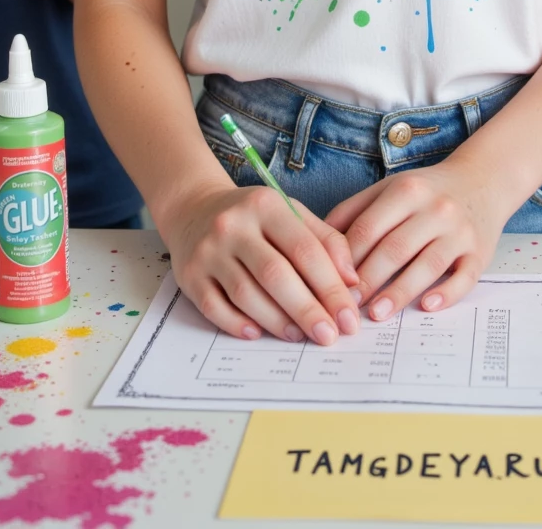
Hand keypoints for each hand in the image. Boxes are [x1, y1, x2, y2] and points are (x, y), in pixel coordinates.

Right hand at [167, 184, 361, 344]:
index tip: (348, 316)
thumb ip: (326, 241)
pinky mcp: (189, 275)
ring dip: (276, 321)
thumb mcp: (290, 214)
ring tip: (300, 336)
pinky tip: (258, 334)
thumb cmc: (254, 218)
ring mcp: (208, 251)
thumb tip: (352, 281)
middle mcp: (234, 225)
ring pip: (246, 294)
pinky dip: (237, 324)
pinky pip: (214, 307)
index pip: (304, 249)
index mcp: (266, 206)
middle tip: (329, 336)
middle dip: (307, 310)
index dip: (330, 286)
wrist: (194, 208)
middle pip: (275, 274)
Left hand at [326, 160, 507, 320]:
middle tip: (348, 306)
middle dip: (368, 280)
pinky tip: (427, 306)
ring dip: (400, 291)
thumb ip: (353, 211)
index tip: (330, 283)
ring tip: (377, 314)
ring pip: (427, 264)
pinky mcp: (480, 253)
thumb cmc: (426, 191)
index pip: (369, 227)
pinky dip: (447, 293)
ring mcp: (460, 231)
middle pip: (395, 248)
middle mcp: (435, 209)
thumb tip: (317, 242)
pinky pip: (464, 277)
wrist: (482, 180)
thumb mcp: (388, 188)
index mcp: (406, 190)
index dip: (347, 258)